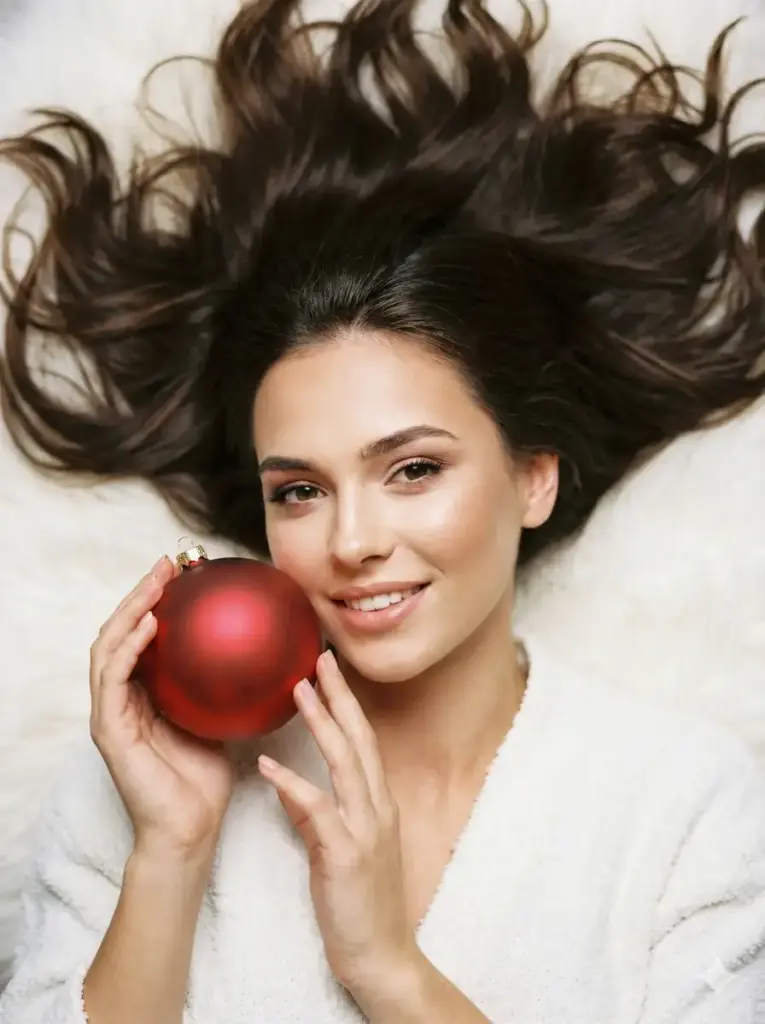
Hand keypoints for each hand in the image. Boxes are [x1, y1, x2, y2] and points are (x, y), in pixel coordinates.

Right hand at [89, 555, 234, 859]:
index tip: (186, 570)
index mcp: (146, 693)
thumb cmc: (209, 776)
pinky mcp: (108, 730)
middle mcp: (123, 697)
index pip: (144, 635)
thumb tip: (269, 642)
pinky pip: (113, 678)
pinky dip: (128, 647)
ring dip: (130, 608)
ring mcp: (111, 713)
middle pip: (121, 631)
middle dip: (140, 592)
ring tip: (157, 581)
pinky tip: (151, 624)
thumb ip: (229, 681)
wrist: (191, 829)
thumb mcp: (224, 715)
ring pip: (108, 646)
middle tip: (169, 563)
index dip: (158, 599)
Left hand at [257, 649, 416, 995]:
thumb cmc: (359, 903)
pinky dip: (294, 785)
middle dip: (340, 695)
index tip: (328, 669)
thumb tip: (288, 783)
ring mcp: (365, 829)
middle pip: (359, 738)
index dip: (346, 703)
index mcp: (376, 803)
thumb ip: (316, 814)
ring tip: (297, 690)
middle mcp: (377, 807)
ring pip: (346, 763)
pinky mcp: (346, 856)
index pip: (362, 741)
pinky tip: (268, 765)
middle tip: (319, 657)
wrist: (381, 956)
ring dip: (322, 723)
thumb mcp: (338, 849)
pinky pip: (318, 811)